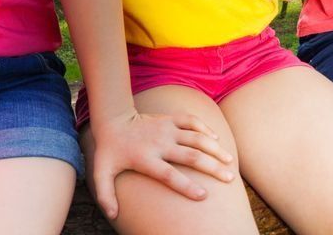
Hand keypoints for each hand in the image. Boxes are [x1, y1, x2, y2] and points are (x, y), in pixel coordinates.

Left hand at [90, 109, 234, 218]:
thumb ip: (105, 194)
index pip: (168, 174)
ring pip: (196, 137)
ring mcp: (166, 129)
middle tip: (229, 178)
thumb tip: (112, 215)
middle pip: (190, 156)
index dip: (185, 185)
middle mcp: (159, 143)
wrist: (112, 118)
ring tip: (230, 162)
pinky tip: (217, 140)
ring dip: (214, 148)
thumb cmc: (110, 150)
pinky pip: (191, 120)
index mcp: (145, 158)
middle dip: (211, 167)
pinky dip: (205, 128)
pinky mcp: (169, 119)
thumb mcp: (101, 172)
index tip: (203, 195)